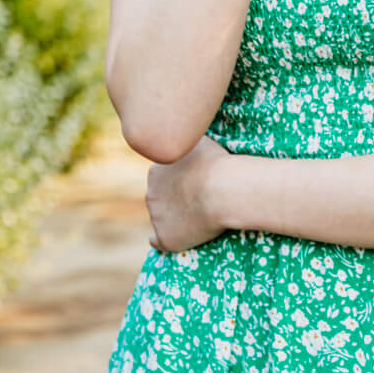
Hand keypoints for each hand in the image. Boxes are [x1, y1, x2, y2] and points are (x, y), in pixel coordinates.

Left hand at [146, 134, 231, 253]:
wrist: (223, 190)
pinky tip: (181, 237)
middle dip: (174, 200)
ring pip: (161, 219)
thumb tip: (189, 131)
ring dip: (174, 218)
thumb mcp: (200, 139)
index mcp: (156, 171)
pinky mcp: (165, 238)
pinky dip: (168, 239)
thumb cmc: (217, 162)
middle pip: (159, 198)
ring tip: (198, 218)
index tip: (196, 184)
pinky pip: (158, 241)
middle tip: (199, 201)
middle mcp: (150, 193)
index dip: (179, 182)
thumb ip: (188, 139)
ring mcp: (156, 217)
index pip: (162, 178)